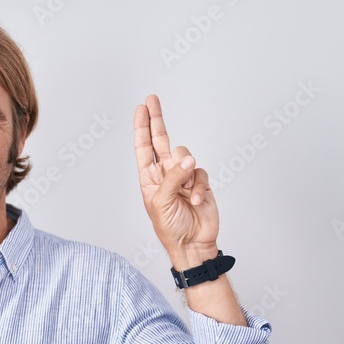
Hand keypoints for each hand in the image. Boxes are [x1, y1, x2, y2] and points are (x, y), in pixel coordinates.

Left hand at [133, 94, 219, 267]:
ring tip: (185, 191)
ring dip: (186, 172)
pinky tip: (196, 200)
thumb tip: (187, 159)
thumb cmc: (171, 228)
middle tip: (152, 100)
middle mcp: (165, 174)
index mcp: (150, 178)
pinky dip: (199, 186)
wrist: (193, 244)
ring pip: (185, 155)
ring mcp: (184, 176)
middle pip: (161, 141)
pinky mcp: (200, 182)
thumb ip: (172, 177)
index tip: (142, 108)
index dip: (143, 127)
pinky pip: (201, 172)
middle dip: (157, 120)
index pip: (144, 147)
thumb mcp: (162, 202)